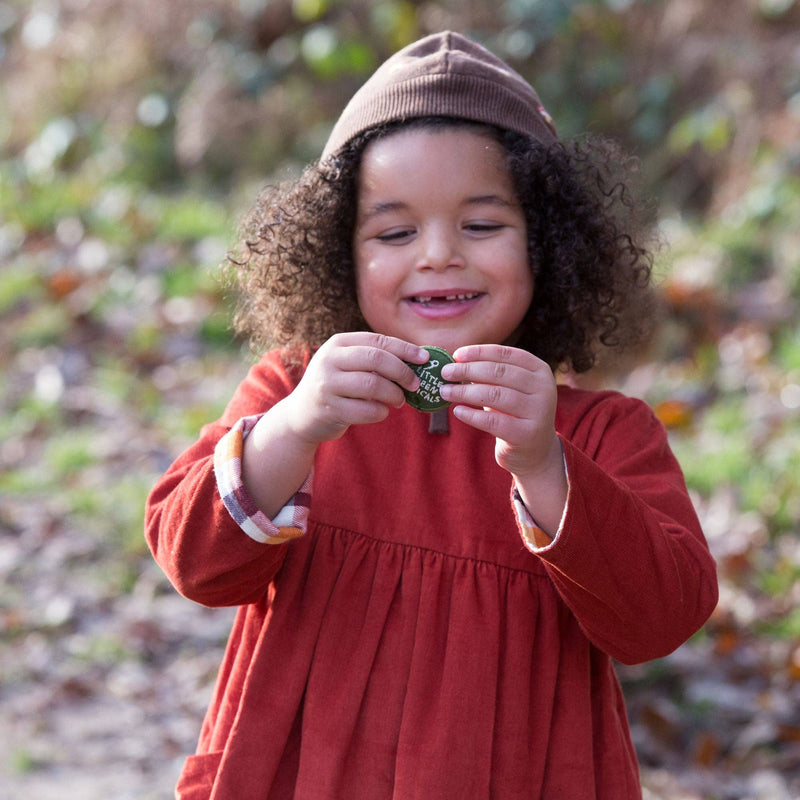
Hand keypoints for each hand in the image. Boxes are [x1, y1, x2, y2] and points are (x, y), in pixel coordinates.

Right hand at [284, 332, 427, 444]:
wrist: (301, 414)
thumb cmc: (336, 386)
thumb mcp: (347, 364)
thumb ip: (374, 359)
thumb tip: (419, 359)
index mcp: (337, 344)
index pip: (378, 341)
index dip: (405, 349)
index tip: (425, 359)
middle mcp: (329, 360)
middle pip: (376, 359)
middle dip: (402, 371)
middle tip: (415, 384)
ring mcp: (327, 385)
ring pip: (373, 385)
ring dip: (394, 394)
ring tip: (400, 400)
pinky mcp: (329, 409)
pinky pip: (367, 410)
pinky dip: (381, 412)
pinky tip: (382, 411)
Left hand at [440, 344, 566, 535]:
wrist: (535, 452)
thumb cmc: (514, 413)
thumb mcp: (508, 389)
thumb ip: (490, 374)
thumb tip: (455, 361)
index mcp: (539, 370)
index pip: (505, 354)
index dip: (478, 352)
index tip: (456, 355)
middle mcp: (544, 388)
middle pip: (499, 372)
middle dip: (468, 370)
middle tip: (445, 373)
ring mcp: (538, 412)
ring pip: (495, 394)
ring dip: (465, 392)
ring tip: (445, 392)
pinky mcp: (526, 434)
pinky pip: (492, 421)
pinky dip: (471, 415)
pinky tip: (457, 411)